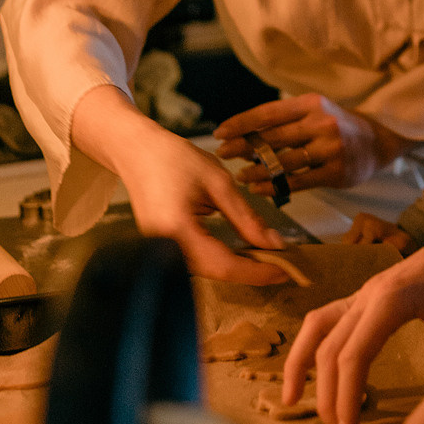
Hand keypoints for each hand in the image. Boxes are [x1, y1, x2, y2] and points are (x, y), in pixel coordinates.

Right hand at [72, 84, 290, 285]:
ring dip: (238, 267)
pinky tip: (243, 252)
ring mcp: (159, 251)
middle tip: (284, 266)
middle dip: (251, 272)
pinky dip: (221, 260)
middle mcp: (164, 249)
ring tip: (268, 259)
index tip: (287, 271)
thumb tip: (273, 244)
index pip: (224, 265)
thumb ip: (246, 217)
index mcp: (177, 231)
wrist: (136, 150)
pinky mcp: (161, 248)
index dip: (257, 272)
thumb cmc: (174, 158)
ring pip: (206, 271)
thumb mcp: (218, 182)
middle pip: (215, 273)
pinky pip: (196, 262)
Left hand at [215, 95, 403, 188]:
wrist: (379, 140)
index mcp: (311, 103)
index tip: (220, 132)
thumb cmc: (337, 125)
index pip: (268, 112)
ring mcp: (330, 149)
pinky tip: (259, 189)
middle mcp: (321, 123)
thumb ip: (286, 121)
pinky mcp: (336, 172)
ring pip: (283, 163)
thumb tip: (245, 135)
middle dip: (243, 147)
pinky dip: (275, 187)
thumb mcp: (315, 111)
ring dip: (257, 170)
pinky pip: (297, 182)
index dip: (241, 123)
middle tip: (222, 154)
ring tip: (241, 175)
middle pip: (273, 138)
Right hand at [282, 174, 423, 423]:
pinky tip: (313, 364)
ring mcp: (366, 291)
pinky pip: (329, 316)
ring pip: (317, 326)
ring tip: (292, 400)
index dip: (345, 399)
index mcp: (391, 300)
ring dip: (301, 363)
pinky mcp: (370, 292)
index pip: (353, 357)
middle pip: (330, 347)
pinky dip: (314, 342)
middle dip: (327, 394)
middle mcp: (369, 294)